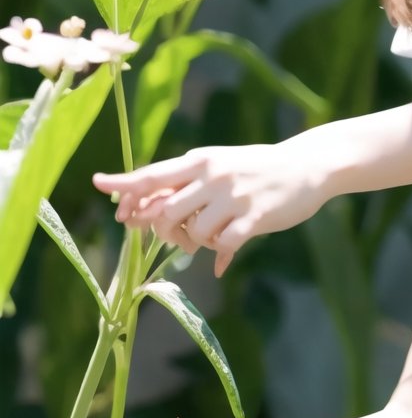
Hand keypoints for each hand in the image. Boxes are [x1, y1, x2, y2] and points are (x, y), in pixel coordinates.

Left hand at [92, 140, 330, 277]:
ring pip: (192, 233)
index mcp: (200, 160)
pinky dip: (219, 253)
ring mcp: (233, 196)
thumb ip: (188, 185)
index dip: (123, 185)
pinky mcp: (255, 216)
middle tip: (180, 236)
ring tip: (212, 238)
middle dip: (164, 232)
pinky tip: (225, 256)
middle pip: (164, 212)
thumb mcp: (221, 165)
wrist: (307, 164)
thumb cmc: (258, 168)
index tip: (99, 185)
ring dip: (196, 244)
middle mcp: (211, 176)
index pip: (151, 174)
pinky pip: (223, 245)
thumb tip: (149, 213)